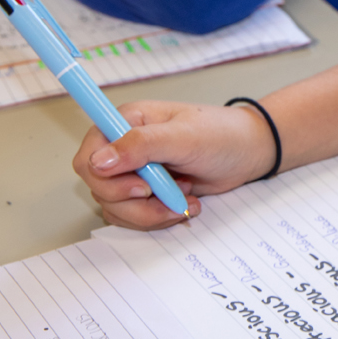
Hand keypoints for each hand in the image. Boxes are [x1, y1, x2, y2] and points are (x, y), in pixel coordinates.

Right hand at [71, 101, 277, 229]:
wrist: (248, 153)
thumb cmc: (221, 135)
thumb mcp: (183, 137)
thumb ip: (140, 146)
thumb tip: (98, 161)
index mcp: (126, 122)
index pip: (88, 156)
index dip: (105, 178)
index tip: (141, 186)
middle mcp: (123, 147)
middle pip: (99, 188)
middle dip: (134, 201)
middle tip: (164, 194)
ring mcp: (134, 171)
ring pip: (115, 207)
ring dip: (149, 212)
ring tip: (182, 199)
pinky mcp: (146, 192)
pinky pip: (133, 216)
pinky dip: (157, 217)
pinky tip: (183, 204)